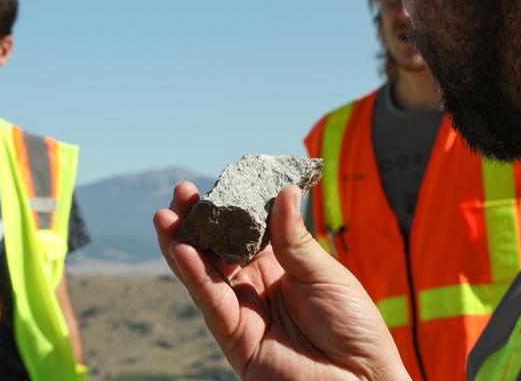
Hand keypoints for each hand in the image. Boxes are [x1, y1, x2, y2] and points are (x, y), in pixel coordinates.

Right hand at [153, 183, 408, 380]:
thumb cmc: (354, 328)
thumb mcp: (326, 274)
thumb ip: (295, 239)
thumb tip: (283, 192)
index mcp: (282, 268)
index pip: (247, 232)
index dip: (231, 209)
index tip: (218, 182)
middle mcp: (257, 287)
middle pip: (217, 250)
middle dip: (198, 222)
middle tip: (182, 193)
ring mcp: (244, 312)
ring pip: (204, 274)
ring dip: (182, 244)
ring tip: (166, 215)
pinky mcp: (235, 337)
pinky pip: (210, 301)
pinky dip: (193, 275)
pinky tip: (181, 249)